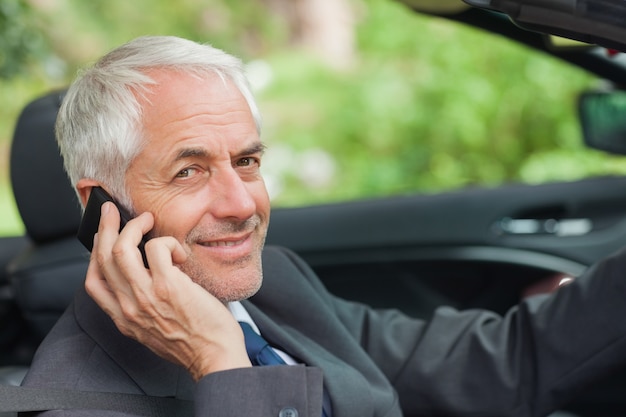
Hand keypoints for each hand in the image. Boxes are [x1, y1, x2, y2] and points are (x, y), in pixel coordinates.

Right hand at [85, 202, 251, 379]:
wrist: (215, 357)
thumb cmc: (194, 341)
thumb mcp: (154, 329)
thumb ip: (143, 306)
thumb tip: (146, 273)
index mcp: (124, 318)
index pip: (93, 282)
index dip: (94, 255)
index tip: (102, 238)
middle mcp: (129, 307)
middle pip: (103, 257)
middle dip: (105, 227)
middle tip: (112, 211)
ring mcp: (146, 296)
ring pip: (122, 248)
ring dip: (134, 226)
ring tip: (148, 220)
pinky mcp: (169, 286)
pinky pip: (158, 248)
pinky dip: (168, 243)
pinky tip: (180, 254)